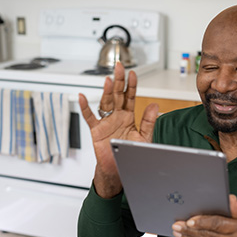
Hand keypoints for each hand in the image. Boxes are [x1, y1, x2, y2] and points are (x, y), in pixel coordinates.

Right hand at [78, 62, 158, 197]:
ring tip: (108, 79)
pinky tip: (82, 97)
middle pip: (117, 95)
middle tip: (119, 67)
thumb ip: (149, 121)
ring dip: (106, 91)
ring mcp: (106, 122)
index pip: (130, 97)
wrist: (119, 168)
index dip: (131, 86)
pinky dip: (85, 107)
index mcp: (128, 117)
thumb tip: (154, 105)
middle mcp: (116, 117)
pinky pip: (90, 117)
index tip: (133, 74)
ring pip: (105, 103)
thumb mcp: (144, 137)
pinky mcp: (96, 131)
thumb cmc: (131, 153)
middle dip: (119, 81)